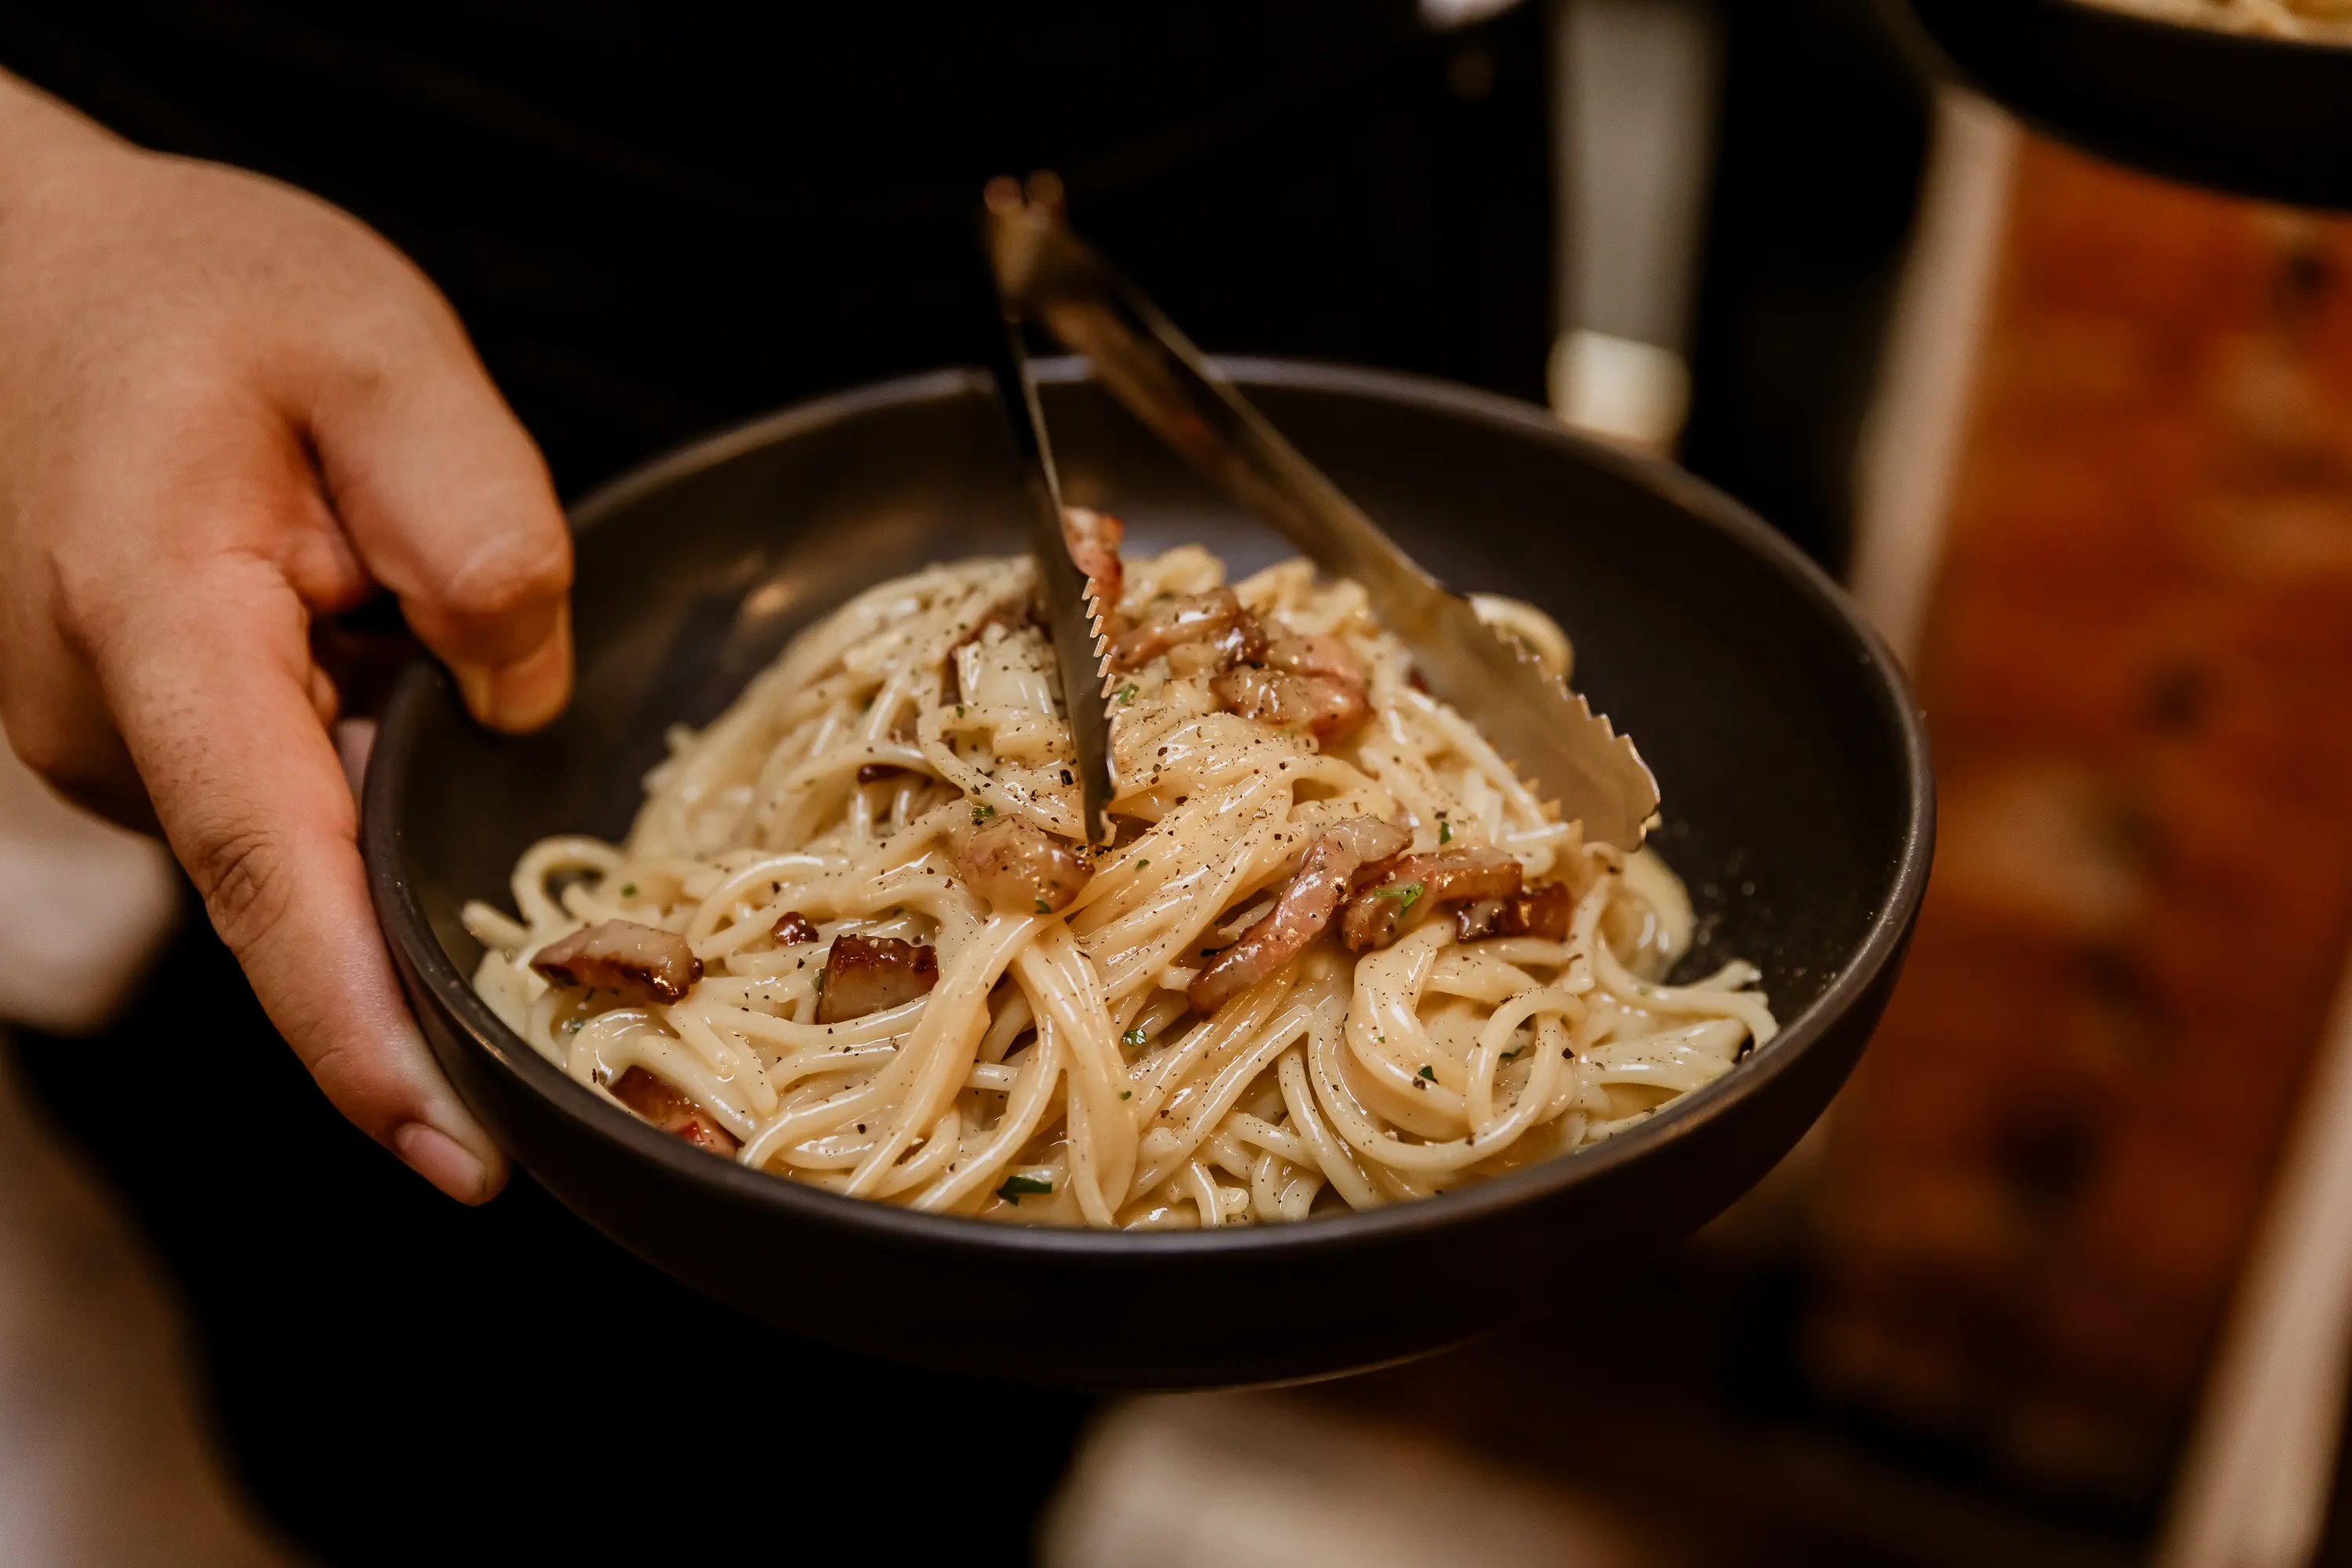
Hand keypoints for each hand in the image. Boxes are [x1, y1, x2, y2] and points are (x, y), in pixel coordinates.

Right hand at [0, 74, 573, 1200]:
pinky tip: (397, 677)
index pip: (276, 875)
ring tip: (451, 684)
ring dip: (405, 806)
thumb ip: (472, 519)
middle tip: (599, 925)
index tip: (463, 1158)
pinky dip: (364, 769)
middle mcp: (114, 729)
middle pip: (315, 884)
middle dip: (446, 921)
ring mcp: (116, 749)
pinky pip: (284, 796)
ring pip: (309, 837)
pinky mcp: (145, 744)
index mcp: (164, 627)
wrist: (33, 272)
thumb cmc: (191, 296)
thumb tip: (520, 700)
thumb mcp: (372, 346)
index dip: (368, 1034)